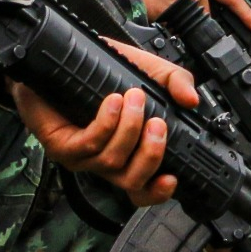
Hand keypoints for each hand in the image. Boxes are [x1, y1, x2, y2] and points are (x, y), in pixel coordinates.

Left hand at [15, 39, 196, 203]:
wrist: (59, 60)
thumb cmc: (101, 72)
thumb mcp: (149, 72)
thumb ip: (175, 82)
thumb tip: (191, 100)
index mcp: (128, 152)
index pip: (143, 188)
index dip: (158, 191)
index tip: (172, 178)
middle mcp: (106, 160)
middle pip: (132, 182)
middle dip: (150, 154)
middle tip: (157, 124)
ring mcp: (82, 157)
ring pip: (112, 161)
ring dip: (129, 130)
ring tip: (134, 98)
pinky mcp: (61, 145)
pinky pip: (88, 145)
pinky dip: (106, 124)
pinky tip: (112, 103)